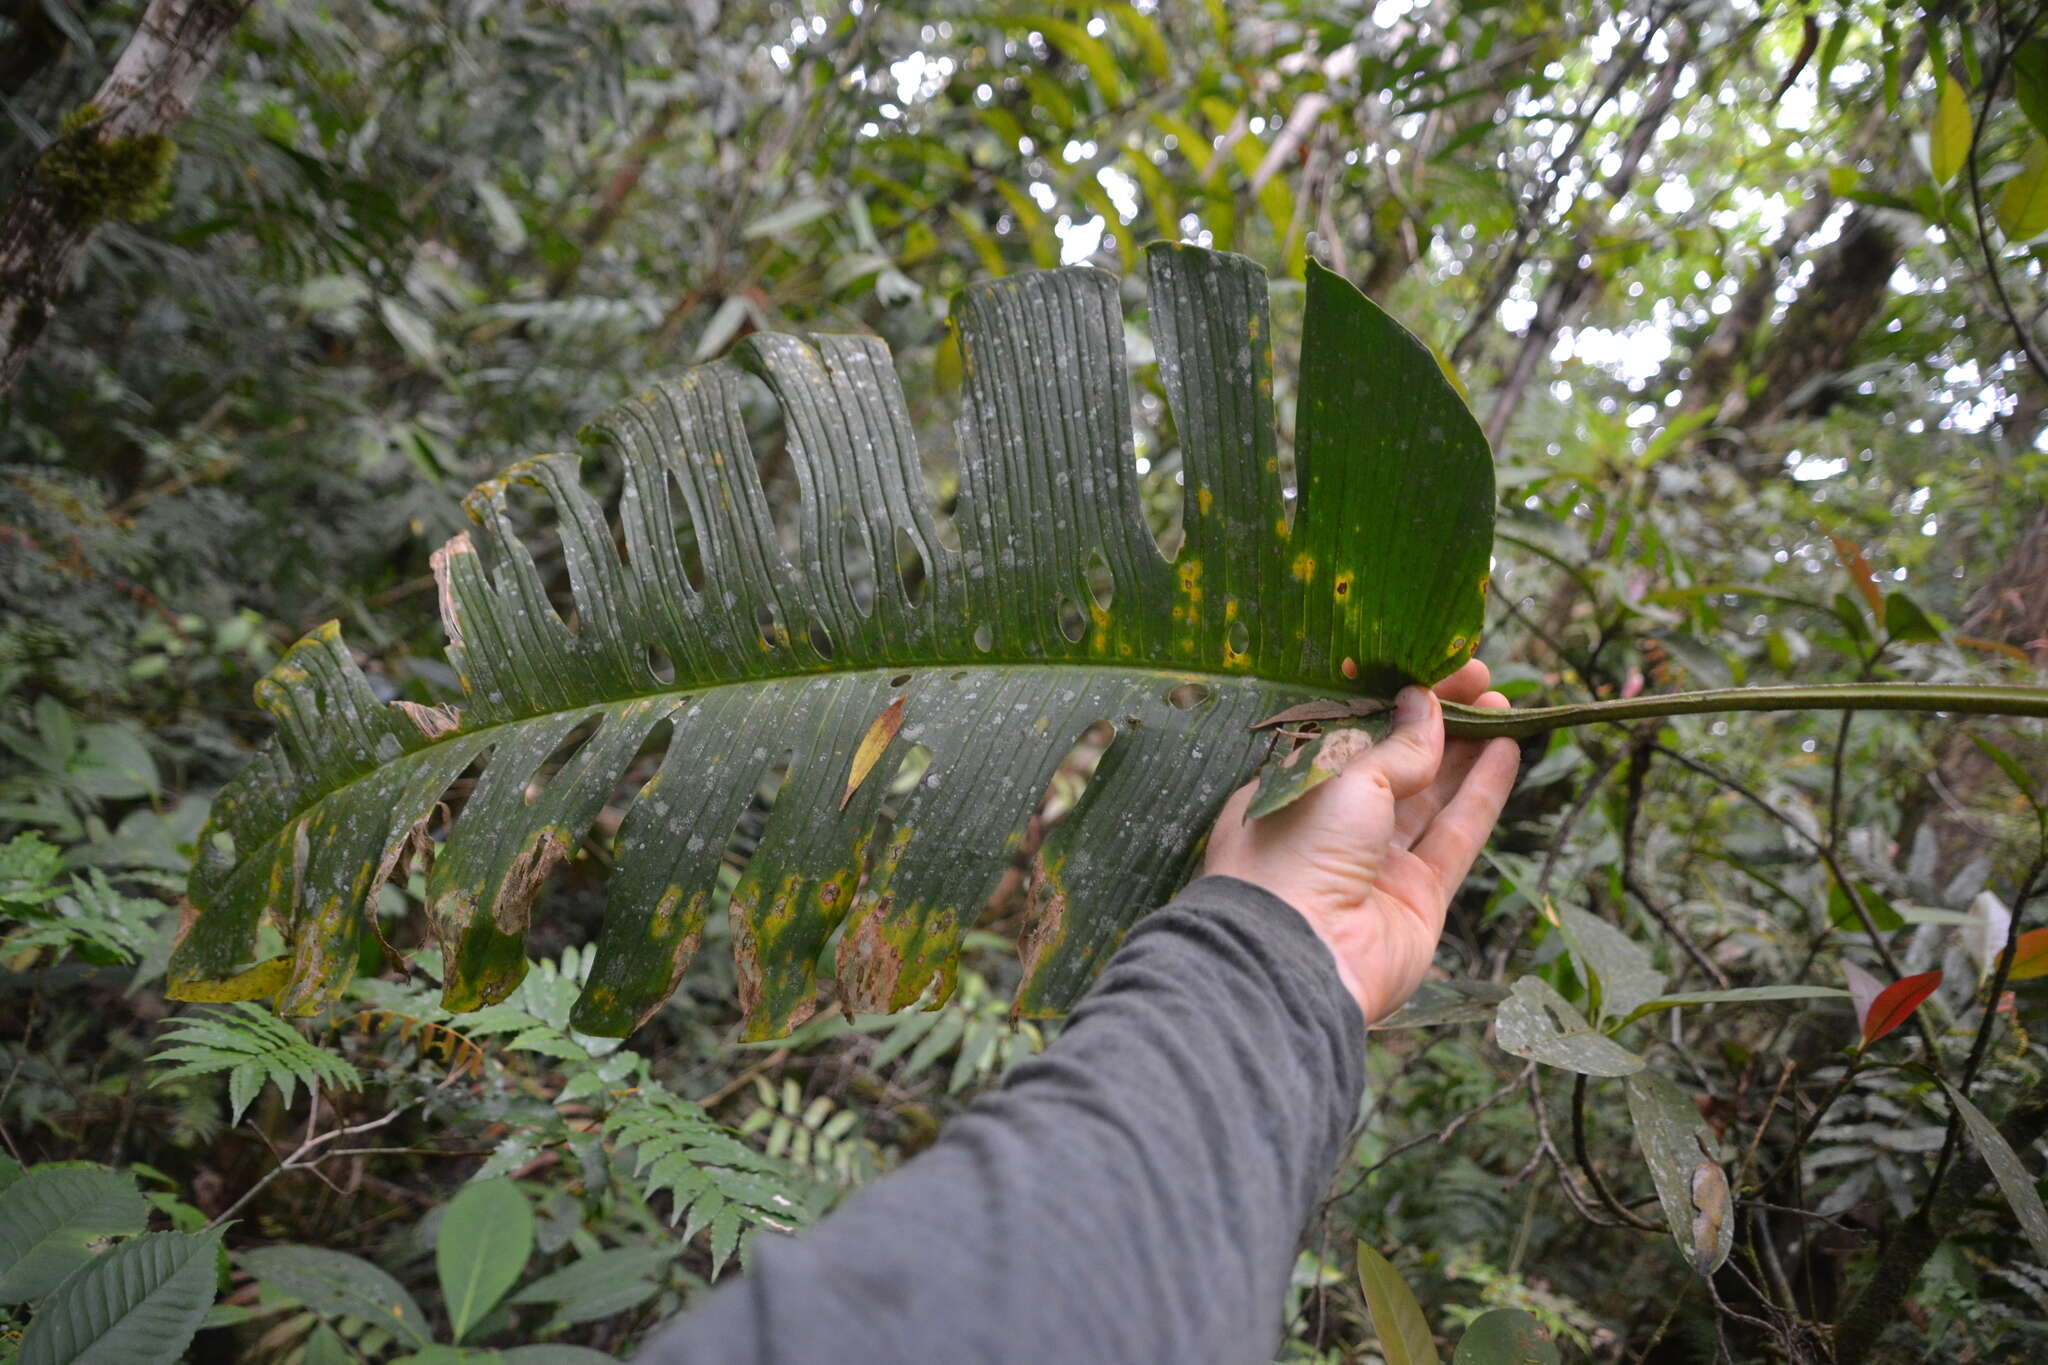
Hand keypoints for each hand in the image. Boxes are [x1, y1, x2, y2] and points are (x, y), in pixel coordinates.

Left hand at [1202, 660, 1519, 1022]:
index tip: (1439, 669)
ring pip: (1429, 797)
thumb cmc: (1294, 854)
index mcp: (1290, 789)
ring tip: (1503, 708)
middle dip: (1438, 722)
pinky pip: (1455, 836)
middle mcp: (1329, 825)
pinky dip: (1481, 795)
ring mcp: (1375, 864)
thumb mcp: (1342, 779)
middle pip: (1394, 762)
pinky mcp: (1417, 898)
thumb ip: (1393, 746)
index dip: (1394, 700)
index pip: (1350, 732)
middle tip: (1483, 683)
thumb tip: (1424, 705)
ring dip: (1466, 751)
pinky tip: (1507, 753)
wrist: (1298, 961)